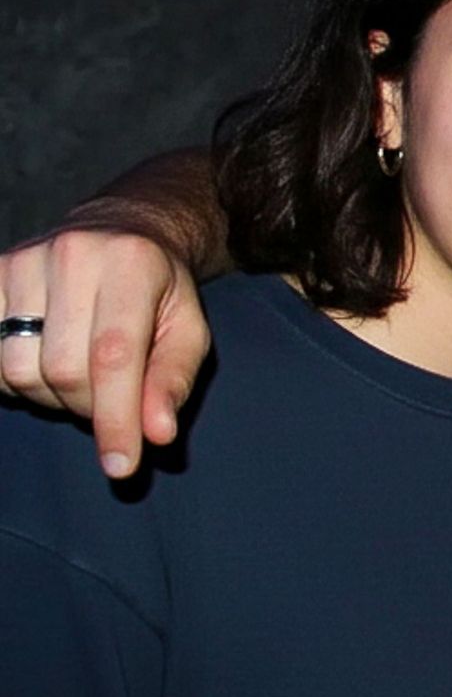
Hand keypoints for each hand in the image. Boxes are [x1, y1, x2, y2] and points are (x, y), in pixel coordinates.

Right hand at [0, 229, 208, 477]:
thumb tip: (156, 435)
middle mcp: (72, 254)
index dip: (116, 418)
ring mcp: (22, 261)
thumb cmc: (161, 291)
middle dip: (88, 406)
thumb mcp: (189, 329)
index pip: (115, 356)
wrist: (121, 231)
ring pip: (18, 368)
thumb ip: (174, 381)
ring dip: (50, 395)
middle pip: (63, 370)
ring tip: (81, 377)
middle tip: (110, 400)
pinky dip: (15, 379)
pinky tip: (44, 363)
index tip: (121, 466)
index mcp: (132, 263)